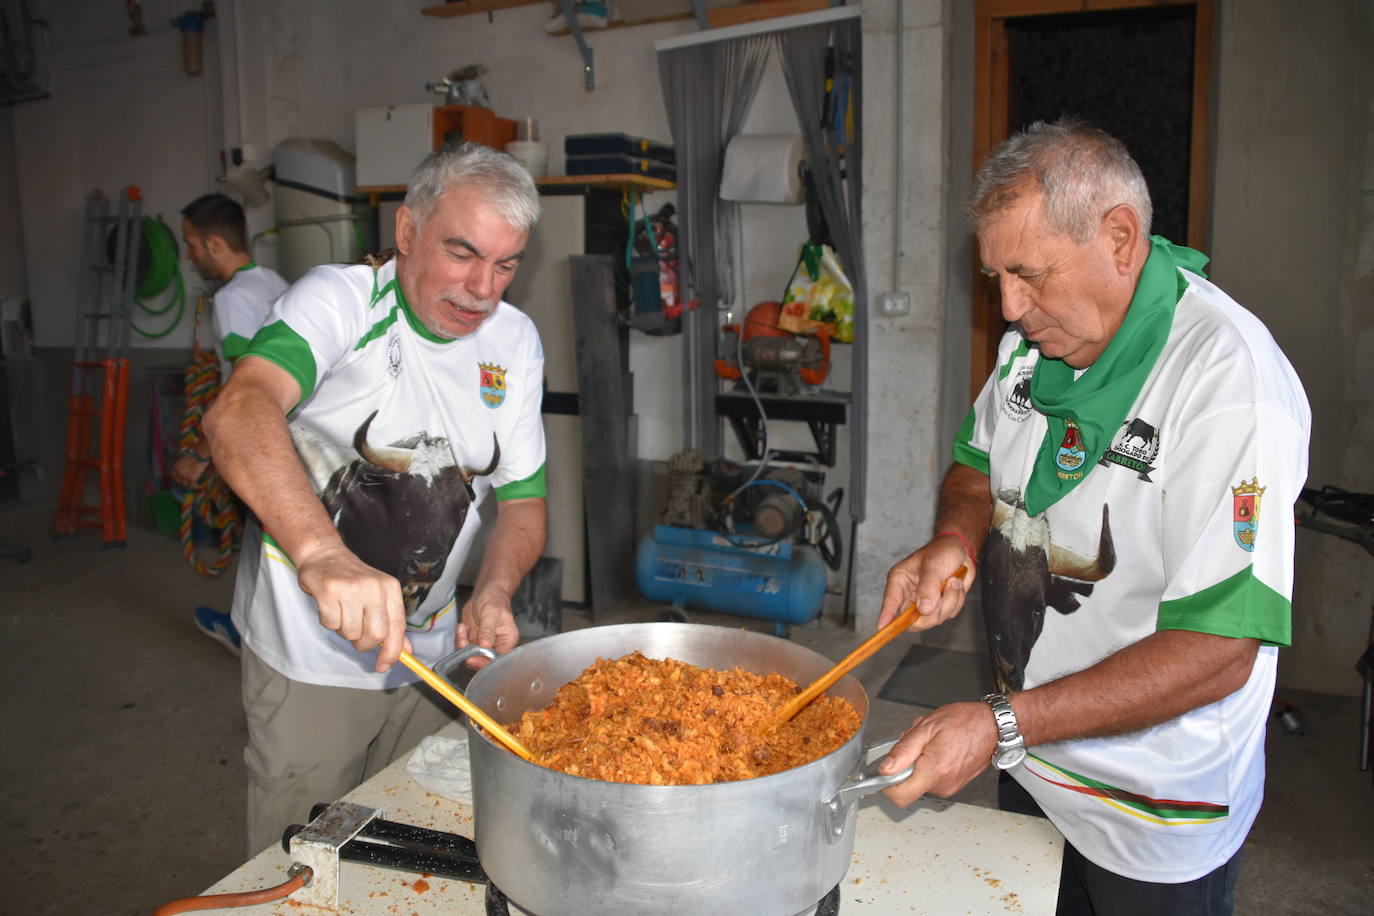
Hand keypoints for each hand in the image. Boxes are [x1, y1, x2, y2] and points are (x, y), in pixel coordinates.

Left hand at [171, 453, 208, 487]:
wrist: (199, 454)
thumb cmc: (192, 454)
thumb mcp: (182, 458)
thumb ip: (180, 464)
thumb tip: (181, 466)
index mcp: (175, 468)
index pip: (173, 476)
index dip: (176, 477)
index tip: (179, 477)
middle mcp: (179, 473)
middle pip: (178, 481)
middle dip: (181, 481)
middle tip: (186, 480)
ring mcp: (185, 477)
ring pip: (184, 484)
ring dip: (187, 484)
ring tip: (191, 484)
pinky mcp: (192, 479)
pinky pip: (191, 486)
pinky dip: (193, 486)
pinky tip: (196, 485)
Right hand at [296, 542, 410, 671]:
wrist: (324, 554)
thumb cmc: (352, 580)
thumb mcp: (378, 595)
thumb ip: (391, 622)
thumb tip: (405, 651)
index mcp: (390, 588)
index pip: (397, 627)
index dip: (393, 651)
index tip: (384, 665)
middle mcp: (374, 587)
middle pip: (375, 635)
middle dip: (363, 643)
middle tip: (356, 632)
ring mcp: (351, 588)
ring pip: (350, 632)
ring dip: (344, 630)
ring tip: (342, 611)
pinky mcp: (329, 590)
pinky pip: (330, 624)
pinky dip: (328, 621)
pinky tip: (330, 606)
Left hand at [456, 588, 520, 668]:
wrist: (486, 593)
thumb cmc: (495, 600)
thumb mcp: (491, 613)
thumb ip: (488, 630)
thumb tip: (485, 645)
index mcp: (507, 641)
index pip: (498, 660)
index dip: (485, 661)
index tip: (474, 655)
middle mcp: (497, 646)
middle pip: (483, 662)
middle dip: (470, 653)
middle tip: (463, 640)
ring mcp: (484, 645)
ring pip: (470, 656)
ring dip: (462, 644)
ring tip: (463, 629)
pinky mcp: (473, 641)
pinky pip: (463, 648)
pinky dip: (459, 639)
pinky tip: (463, 627)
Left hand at [877, 701, 999, 804]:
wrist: (993, 726)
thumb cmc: (964, 722)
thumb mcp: (926, 727)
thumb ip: (903, 750)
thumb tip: (885, 769)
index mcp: (934, 771)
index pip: (900, 796)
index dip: (887, 785)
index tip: (886, 769)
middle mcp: (943, 785)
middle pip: (908, 787)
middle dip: (905, 766)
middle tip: (917, 745)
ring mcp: (950, 787)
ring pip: (919, 781)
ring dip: (918, 763)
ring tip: (931, 743)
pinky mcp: (954, 785)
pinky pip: (931, 779)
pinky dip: (928, 765)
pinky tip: (938, 749)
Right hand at [878, 536, 975, 630]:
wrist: (960, 551)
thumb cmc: (941, 551)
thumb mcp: (932, 565)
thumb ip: (927, 587)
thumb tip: (924, 609)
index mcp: (900, 581)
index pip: (890, 603)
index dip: (886, 616)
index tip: (881, 627)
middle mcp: (910, 595)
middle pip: (913, 620)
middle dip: (932, 613)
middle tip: (941, 597)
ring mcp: (926, 602)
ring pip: (935, 618)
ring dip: (949, 601)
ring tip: (952, 582)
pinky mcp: (940, 605)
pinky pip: (949, 614)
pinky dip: (957, 600)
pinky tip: (955, 585)